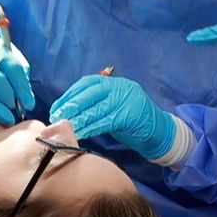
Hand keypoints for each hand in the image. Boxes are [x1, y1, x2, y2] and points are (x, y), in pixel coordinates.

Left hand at [50, 76, 173, 159]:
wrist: (160, 132)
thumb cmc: (133, 120)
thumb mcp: (114, 105)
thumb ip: (96, 104)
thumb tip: (68, 110)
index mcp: (114, 83)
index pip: (87, 83)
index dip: (69, 95)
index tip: (57, 107)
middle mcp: (120, 87)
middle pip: (89, 94)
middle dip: (70, 106)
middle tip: (56, 118)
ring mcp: (126, 100)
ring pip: (95, 109)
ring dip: (77, 120)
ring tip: (64, 127)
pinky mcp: (129, 116)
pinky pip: (104, 122)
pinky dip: (90, 128)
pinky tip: (80, 133)